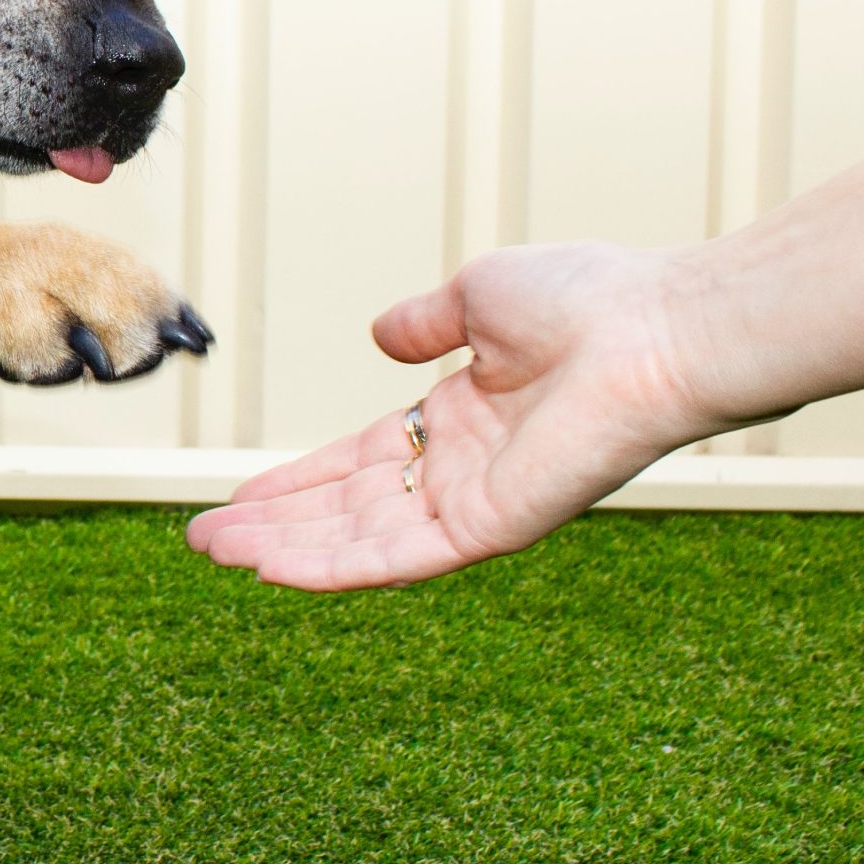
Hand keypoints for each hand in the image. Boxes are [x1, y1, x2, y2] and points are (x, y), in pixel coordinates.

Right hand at [187, 243, 717, 590]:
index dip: (297, 480)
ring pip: (360, 540)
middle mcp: (463, 470)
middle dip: (274, 524)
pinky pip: (400, 556)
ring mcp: (476, 503)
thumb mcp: (482, 294)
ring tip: (218, 554)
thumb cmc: (594, 300)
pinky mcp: (492, 527)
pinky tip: (276, 570)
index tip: (241, 497)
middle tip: (205, 540)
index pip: (360, 462)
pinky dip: (335, 566)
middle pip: (347, 509)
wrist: (658, 330)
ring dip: (286, 549)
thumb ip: (428, 322)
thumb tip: (382, 335)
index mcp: (463, 419)